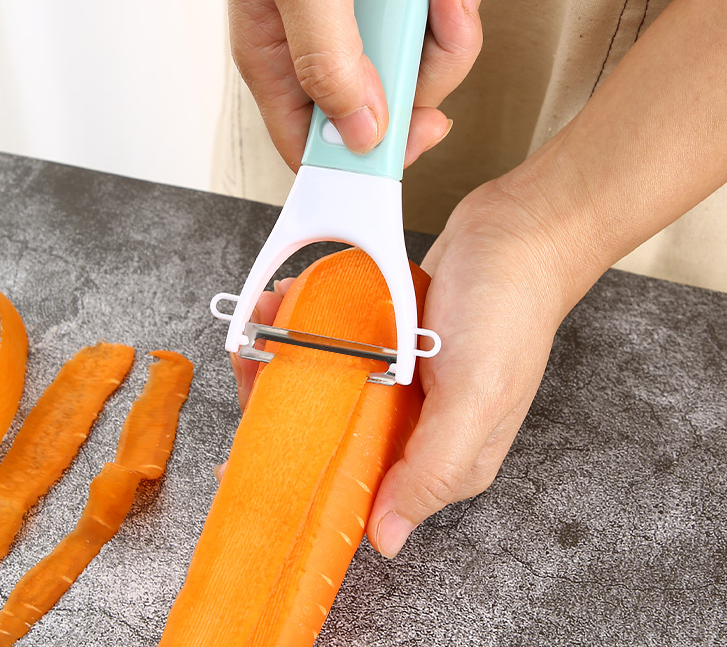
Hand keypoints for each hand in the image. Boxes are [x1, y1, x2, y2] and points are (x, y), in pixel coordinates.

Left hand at [226, 179, 576, 556]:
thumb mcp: (477, 398)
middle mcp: (420, 424)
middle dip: (285, 405)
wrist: (517, 232)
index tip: (255, 453)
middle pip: (336, 433)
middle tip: (255, 366)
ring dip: (292, 358)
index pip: (363, 488)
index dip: (305, 475)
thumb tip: (387, 538)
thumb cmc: (509, 311)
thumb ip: (433, 469)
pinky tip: (295, 301)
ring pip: (332, 386)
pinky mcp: (396, 341)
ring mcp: (405, 380)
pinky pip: (342, 344)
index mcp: (443, 456)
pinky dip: (313, 325)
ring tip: (267, 323)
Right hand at [228, 0, 482, 170]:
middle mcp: (320, 50)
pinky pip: (437, 31)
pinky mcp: (394, 4)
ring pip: (418, 73)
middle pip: (382, 111)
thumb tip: (361, 132)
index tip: (403, 146)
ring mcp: (361, 27)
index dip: (362, 158)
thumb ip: (326, 60)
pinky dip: (453, 7)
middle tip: (425, 36)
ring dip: (445, 35)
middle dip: (421, 79)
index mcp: (279, 59)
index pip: (313, 146)